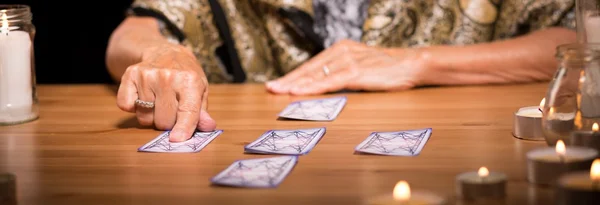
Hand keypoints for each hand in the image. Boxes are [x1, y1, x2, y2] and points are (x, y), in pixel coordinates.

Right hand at [116, 44, 215, 141]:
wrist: (165, 53)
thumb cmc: (185, 76)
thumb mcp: (200, 90)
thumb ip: (202, 111)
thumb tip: (208, 127)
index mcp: (190, 80)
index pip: (187, 110)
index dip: (183, 127)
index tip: (177, 139)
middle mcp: (167, 77)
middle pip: (164, 121)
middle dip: (168, 123)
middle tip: (172, 109)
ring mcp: (147, 76)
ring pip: (145, 118)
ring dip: (152, 116)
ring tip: (159, 101)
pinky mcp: (130, 76)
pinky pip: (127, 106)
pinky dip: (134, 107)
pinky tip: (144, 96)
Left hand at [265, 40, 426, 94]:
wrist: (411, 64)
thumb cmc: (387, 69)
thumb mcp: (360, 66)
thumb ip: (343, 72)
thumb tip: (325, 85)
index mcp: (341, 49)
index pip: (312, 65)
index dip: (294, 75)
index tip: (278, 84)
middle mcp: (341, 52)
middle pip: (309, 69)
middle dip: (288, 80)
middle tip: (271, 88)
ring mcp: (348, 61)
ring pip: (316, 75)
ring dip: (295, 85)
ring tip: (279, 91)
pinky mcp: (355, 72)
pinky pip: (329, 82)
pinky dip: (312, 88)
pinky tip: (300, 92)